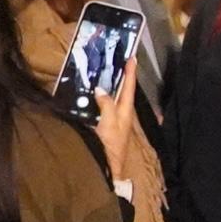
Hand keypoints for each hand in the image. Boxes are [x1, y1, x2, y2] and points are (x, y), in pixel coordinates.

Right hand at [94, 66, 138, 182]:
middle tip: (114, 58)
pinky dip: (96, 95)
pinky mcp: (103, 122)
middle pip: (121, 89)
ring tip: (101, 69)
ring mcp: (112, 116)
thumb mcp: (110, 122)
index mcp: (125, 109)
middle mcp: (120, 111)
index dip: (130, 72)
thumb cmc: (111, 144)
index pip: (129, 87)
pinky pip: (100, 103)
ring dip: (107, 83)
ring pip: (110, 95)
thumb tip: (100, 88)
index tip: (132, 57)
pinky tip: (88, 89)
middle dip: (119, 74)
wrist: (107, 164)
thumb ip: (106, 104)